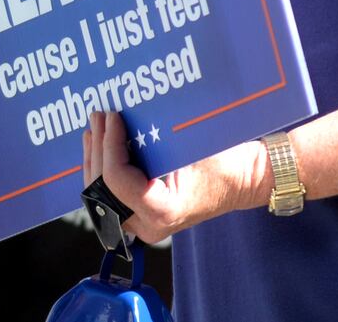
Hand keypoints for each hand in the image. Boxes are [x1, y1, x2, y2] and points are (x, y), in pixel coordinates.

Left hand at [82, 112, 270, 243]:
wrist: (243, 179)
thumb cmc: (226, 161)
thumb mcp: (191, 146)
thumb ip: (154, 138)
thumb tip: (121, 113)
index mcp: (162, 211)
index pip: (117, 180)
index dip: (109, 145)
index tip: (113, 116)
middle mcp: (147, 224)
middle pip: (102, 188)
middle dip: (97, 147)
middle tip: (99, 114)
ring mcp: (141, 222)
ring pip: (99, 193)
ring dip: (94, 156)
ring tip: (95, 126)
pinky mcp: (139, 212)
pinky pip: (110, 191)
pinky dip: (103, 166)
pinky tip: (101, 143)